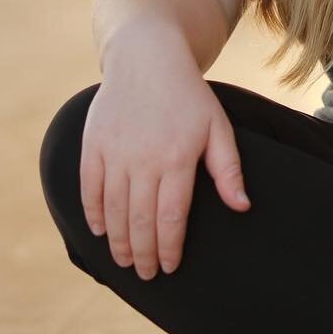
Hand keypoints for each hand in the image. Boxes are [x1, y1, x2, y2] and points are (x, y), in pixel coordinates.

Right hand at [80, 44, 250, 278]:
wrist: (147, 58)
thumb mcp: (217, 127)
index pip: (171, 217)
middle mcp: (143, 159)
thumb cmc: (188, 97)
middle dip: (143, 254)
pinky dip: (93, 213)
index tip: (171, 267)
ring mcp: (115, 152)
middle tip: (146, 275)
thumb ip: (228, 169)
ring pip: (114, 210)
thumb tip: (243, 207)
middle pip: (140, 220)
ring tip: (124, 262)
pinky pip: (89, 189)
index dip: (170, 247)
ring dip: (118, 241)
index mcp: (177, 158)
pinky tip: (100, 231)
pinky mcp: (93, 144)